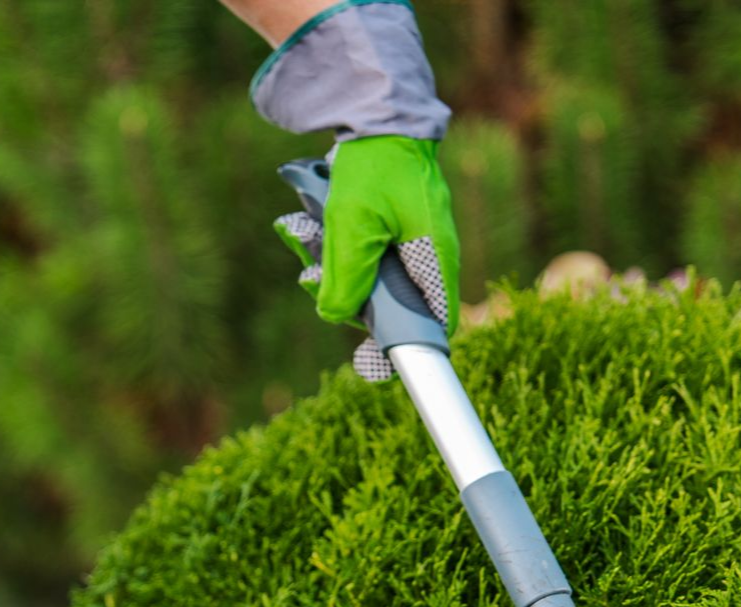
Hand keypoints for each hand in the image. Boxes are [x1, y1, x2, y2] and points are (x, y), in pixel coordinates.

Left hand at [248, 2, 456, 378]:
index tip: (372, 360)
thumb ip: (345, 280)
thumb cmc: (373, 169)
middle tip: (316, 279)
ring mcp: (408, 242)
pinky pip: (359, 254)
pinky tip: (307, 225)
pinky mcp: (388, 228)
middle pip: (391, 308)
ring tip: (304, 237)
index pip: (436, 327)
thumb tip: (335, 317)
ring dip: (329, 268)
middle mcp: (429, 256)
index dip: (407, 350)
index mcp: (436, 262)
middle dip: (348, 299)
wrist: (375, 112)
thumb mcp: (352, 229)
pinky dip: (332, 246)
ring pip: (368, 281)